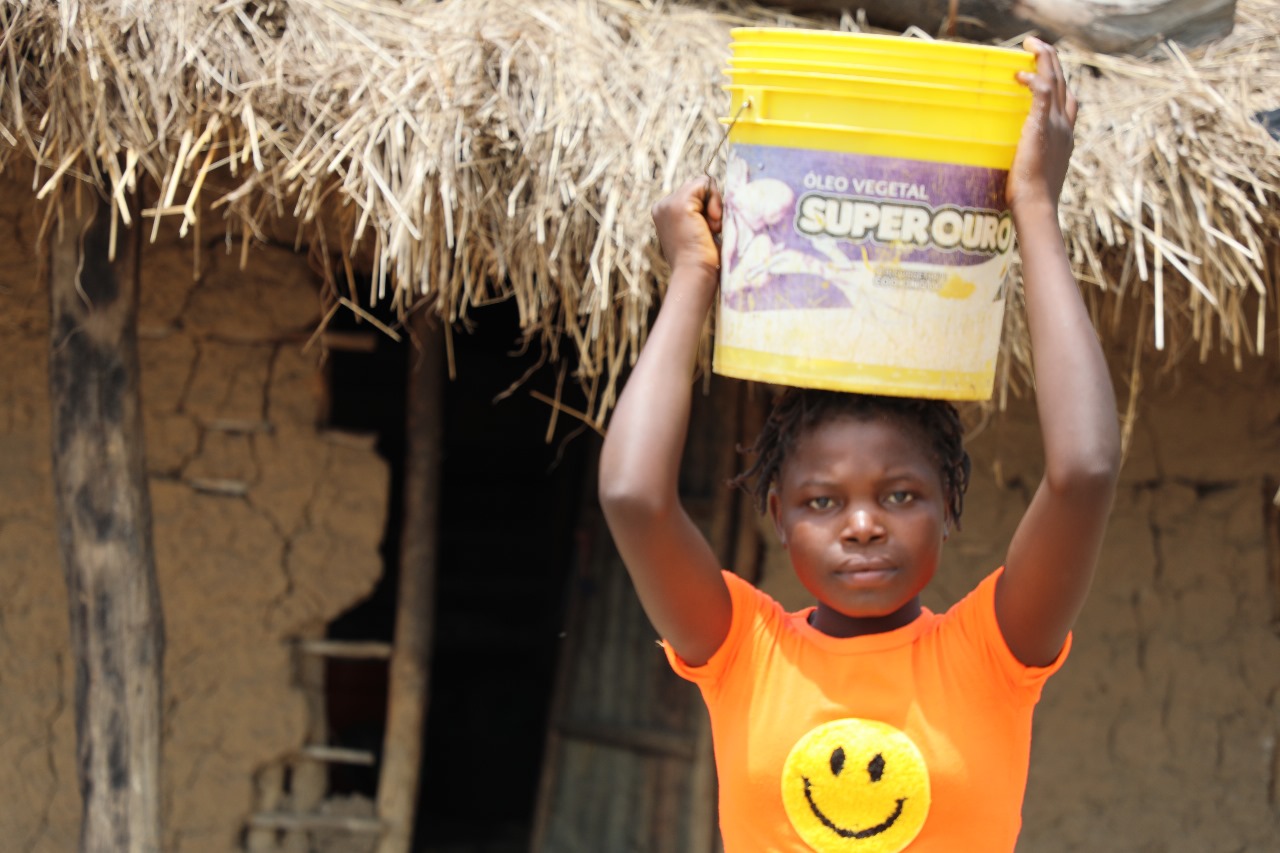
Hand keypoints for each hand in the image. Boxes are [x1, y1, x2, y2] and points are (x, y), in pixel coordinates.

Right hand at [651, 177, 722, 277]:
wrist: (696, 275)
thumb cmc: (702, 261)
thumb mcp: (697, 232)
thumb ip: (700, 215)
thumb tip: (714, 203)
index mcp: (663, 214)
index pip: (692, 195)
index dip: (706, 209)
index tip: (707, 231)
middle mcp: (662, 206)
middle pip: (697, 187)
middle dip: (710, 206)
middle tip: (710, 231)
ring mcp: (668, 204)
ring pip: (702, 184)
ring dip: (714, 205)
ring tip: (710, 229)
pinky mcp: (679, 203)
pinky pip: (705, 184)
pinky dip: (715, 200)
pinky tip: (712, 222)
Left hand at [1007, 36, 1077, 212]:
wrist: (1037, 207)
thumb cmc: (1030, 200)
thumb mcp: (1033, 174)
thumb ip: (1026, 160)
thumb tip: (1008, 162)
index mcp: (1065, 136)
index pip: (1068, 101)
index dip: (1058, 83)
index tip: (1045, 73)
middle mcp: (1065, 127)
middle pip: (1063, 83)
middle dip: (1052, 60)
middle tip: (1035, 45)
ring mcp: (1056, 126)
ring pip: (1056, 80)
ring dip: (1045, 58)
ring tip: (1031, 45)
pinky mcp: (1042, 127)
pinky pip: (1041, 92)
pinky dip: (1034, 78)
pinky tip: (1020, 74)